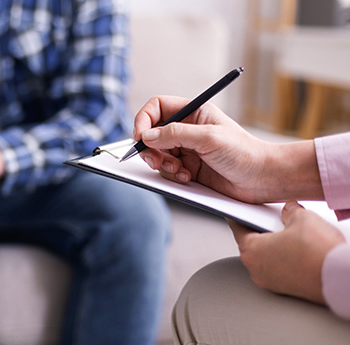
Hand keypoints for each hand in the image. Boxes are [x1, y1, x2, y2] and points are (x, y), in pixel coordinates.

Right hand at [133, 96, 322, 202]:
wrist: (263, 179)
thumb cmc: (244, 152)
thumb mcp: (208, 138)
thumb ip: (175, 134)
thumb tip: (147, 136)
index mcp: (193, 112)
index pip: (157, 108)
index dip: (144, 120)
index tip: (139, 137)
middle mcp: (187, 129)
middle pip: (152, 133)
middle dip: (150, 148)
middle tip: (156, 160)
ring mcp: (187, 150)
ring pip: (157, 154)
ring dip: (162, 165)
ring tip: (179, 171)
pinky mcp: (188, 168)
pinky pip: (167, 171)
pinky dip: (172, 176)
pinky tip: (187, 178)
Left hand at [228, 201, 345, 303]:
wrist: (340, 278)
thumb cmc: (318, 253)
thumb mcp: (303, 218)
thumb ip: (291, 212)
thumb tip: (290, 211)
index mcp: (251, 250)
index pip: (238, 228)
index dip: (239, 217)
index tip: (236, 212)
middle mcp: (256, 269)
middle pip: (251, 245)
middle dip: (259, 232)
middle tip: (268, 221)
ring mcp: (269, 281)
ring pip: (264, 259)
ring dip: (272, 247)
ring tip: (288, 236)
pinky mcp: (284, 289)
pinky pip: (277, 270)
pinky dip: (282, 260)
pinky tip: (296, 252)